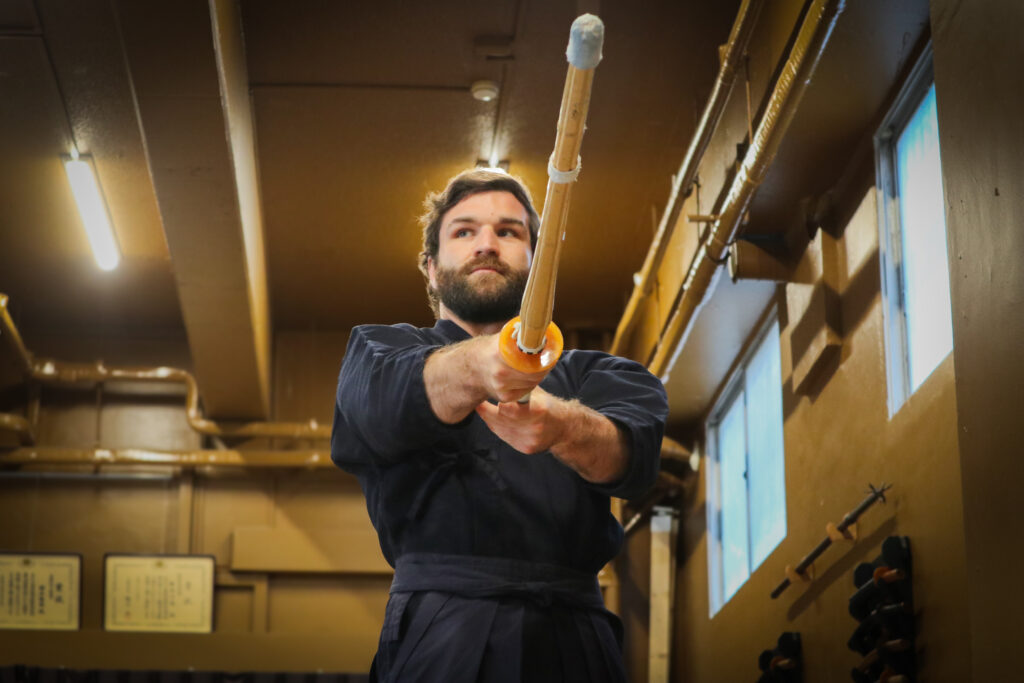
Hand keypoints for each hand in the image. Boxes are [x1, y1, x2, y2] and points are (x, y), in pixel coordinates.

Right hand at [424, 333, 550, 422]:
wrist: (470, 367)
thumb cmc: (490, 349)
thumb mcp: (502, 338)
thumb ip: (519, 336)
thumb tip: (540, 331)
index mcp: (500, 355)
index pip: (532, 361)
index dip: (543, 358)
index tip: (548, 353)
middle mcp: (500, 373)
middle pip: (534, 374)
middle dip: (543, 367)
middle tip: (546, 360)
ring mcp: (501, 387)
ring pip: (532, 383)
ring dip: (537, 376)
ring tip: (535, 366)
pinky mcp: (503, 397)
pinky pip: (525, 391)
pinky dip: (529, 384)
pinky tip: (526, 376)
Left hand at [474, 387, 565, 454]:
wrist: (565, 428)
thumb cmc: (548, 405)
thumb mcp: (537, 392)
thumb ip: (521, 387)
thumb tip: (503, 373)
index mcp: (538, 410)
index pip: (507, 408)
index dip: (493, 400)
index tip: (485, 393)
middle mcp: (534, 427)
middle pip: (500, 419)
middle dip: (486, 409)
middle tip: (478, 400)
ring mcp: (530, 440)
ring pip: (499, 429)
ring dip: (489, 418)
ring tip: (483, 408)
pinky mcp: (526, 448)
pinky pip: (504, 436)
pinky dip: (497, 427)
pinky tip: (494, 419)